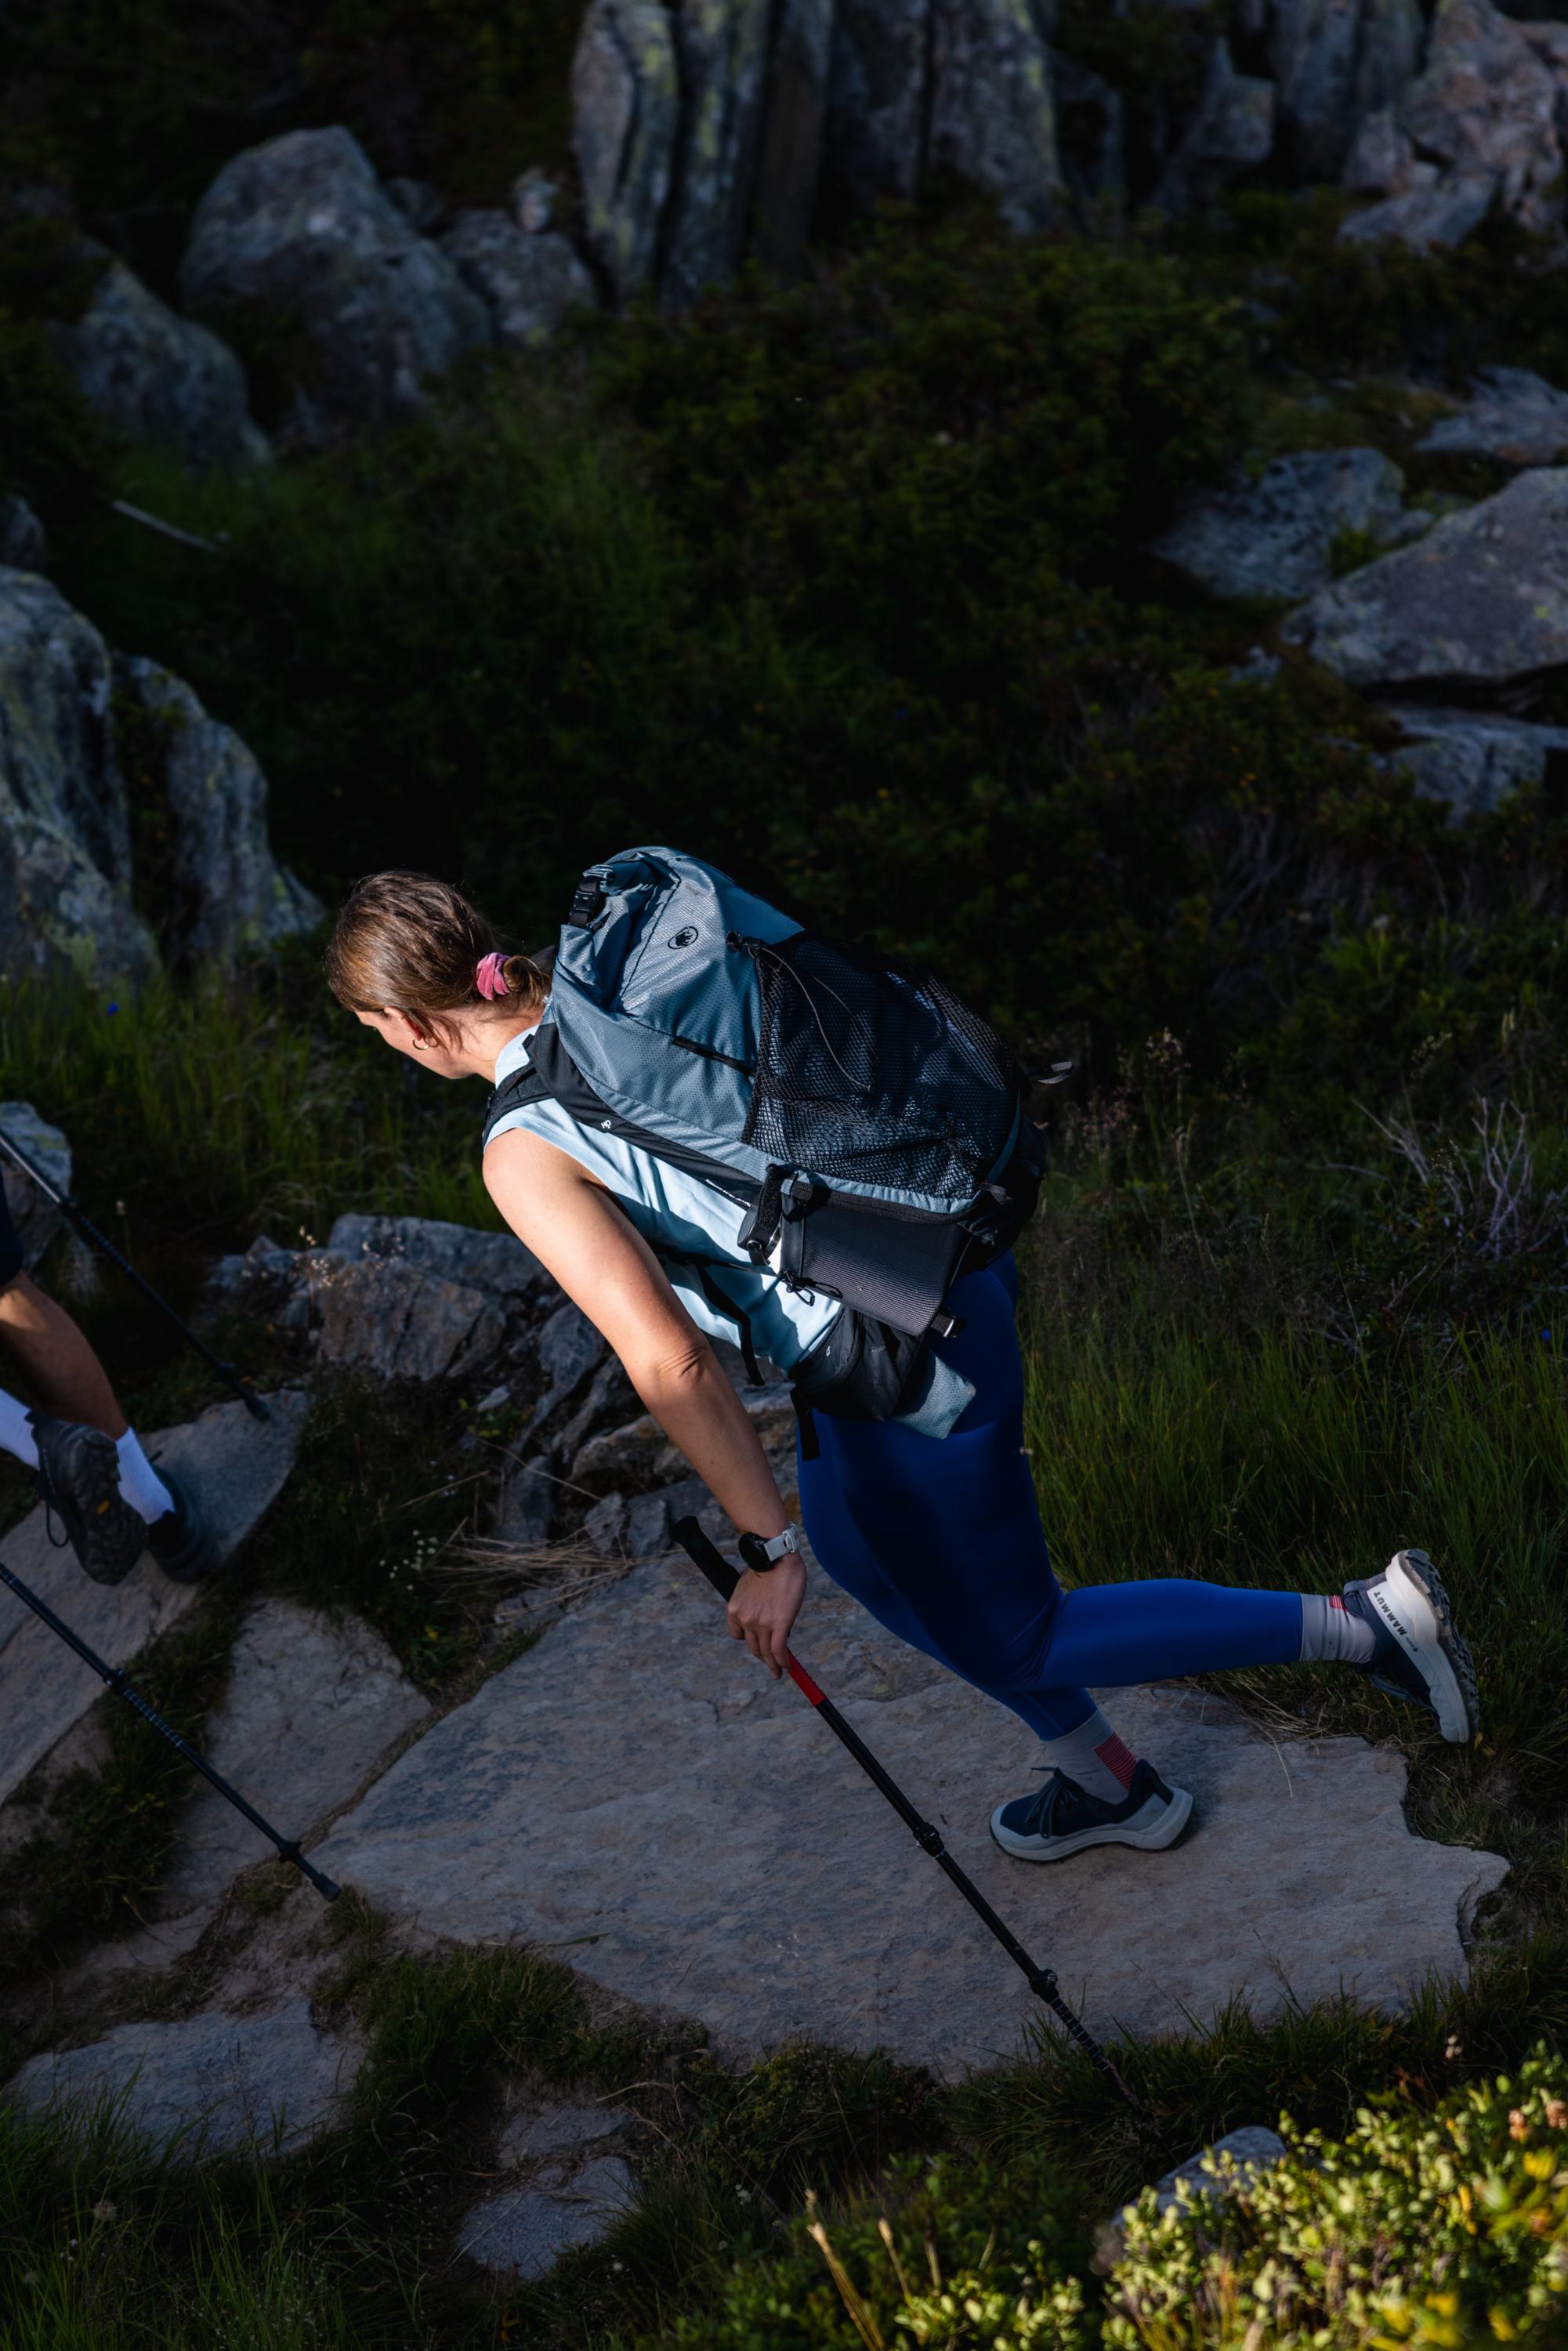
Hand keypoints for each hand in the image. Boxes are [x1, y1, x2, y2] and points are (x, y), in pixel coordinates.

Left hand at [727, 1554, 806, 1678]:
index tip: (758, 1642)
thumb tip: (760, 1603)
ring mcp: (761, 1624)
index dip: (748, 1640)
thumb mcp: (747, 1584)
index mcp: (734, 1610)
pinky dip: (783, 1662)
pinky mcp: (779, 1625)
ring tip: (779, 1672)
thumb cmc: (766, 1566)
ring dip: (773, 1665)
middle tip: (770, 1663)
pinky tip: (787, 1668)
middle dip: (762, 1656)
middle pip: (753, 1647)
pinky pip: (779, 1650)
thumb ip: (751, 1599)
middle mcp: (745, 1620)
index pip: (737, 1635)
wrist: (776, 1557)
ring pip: (766, 1652)